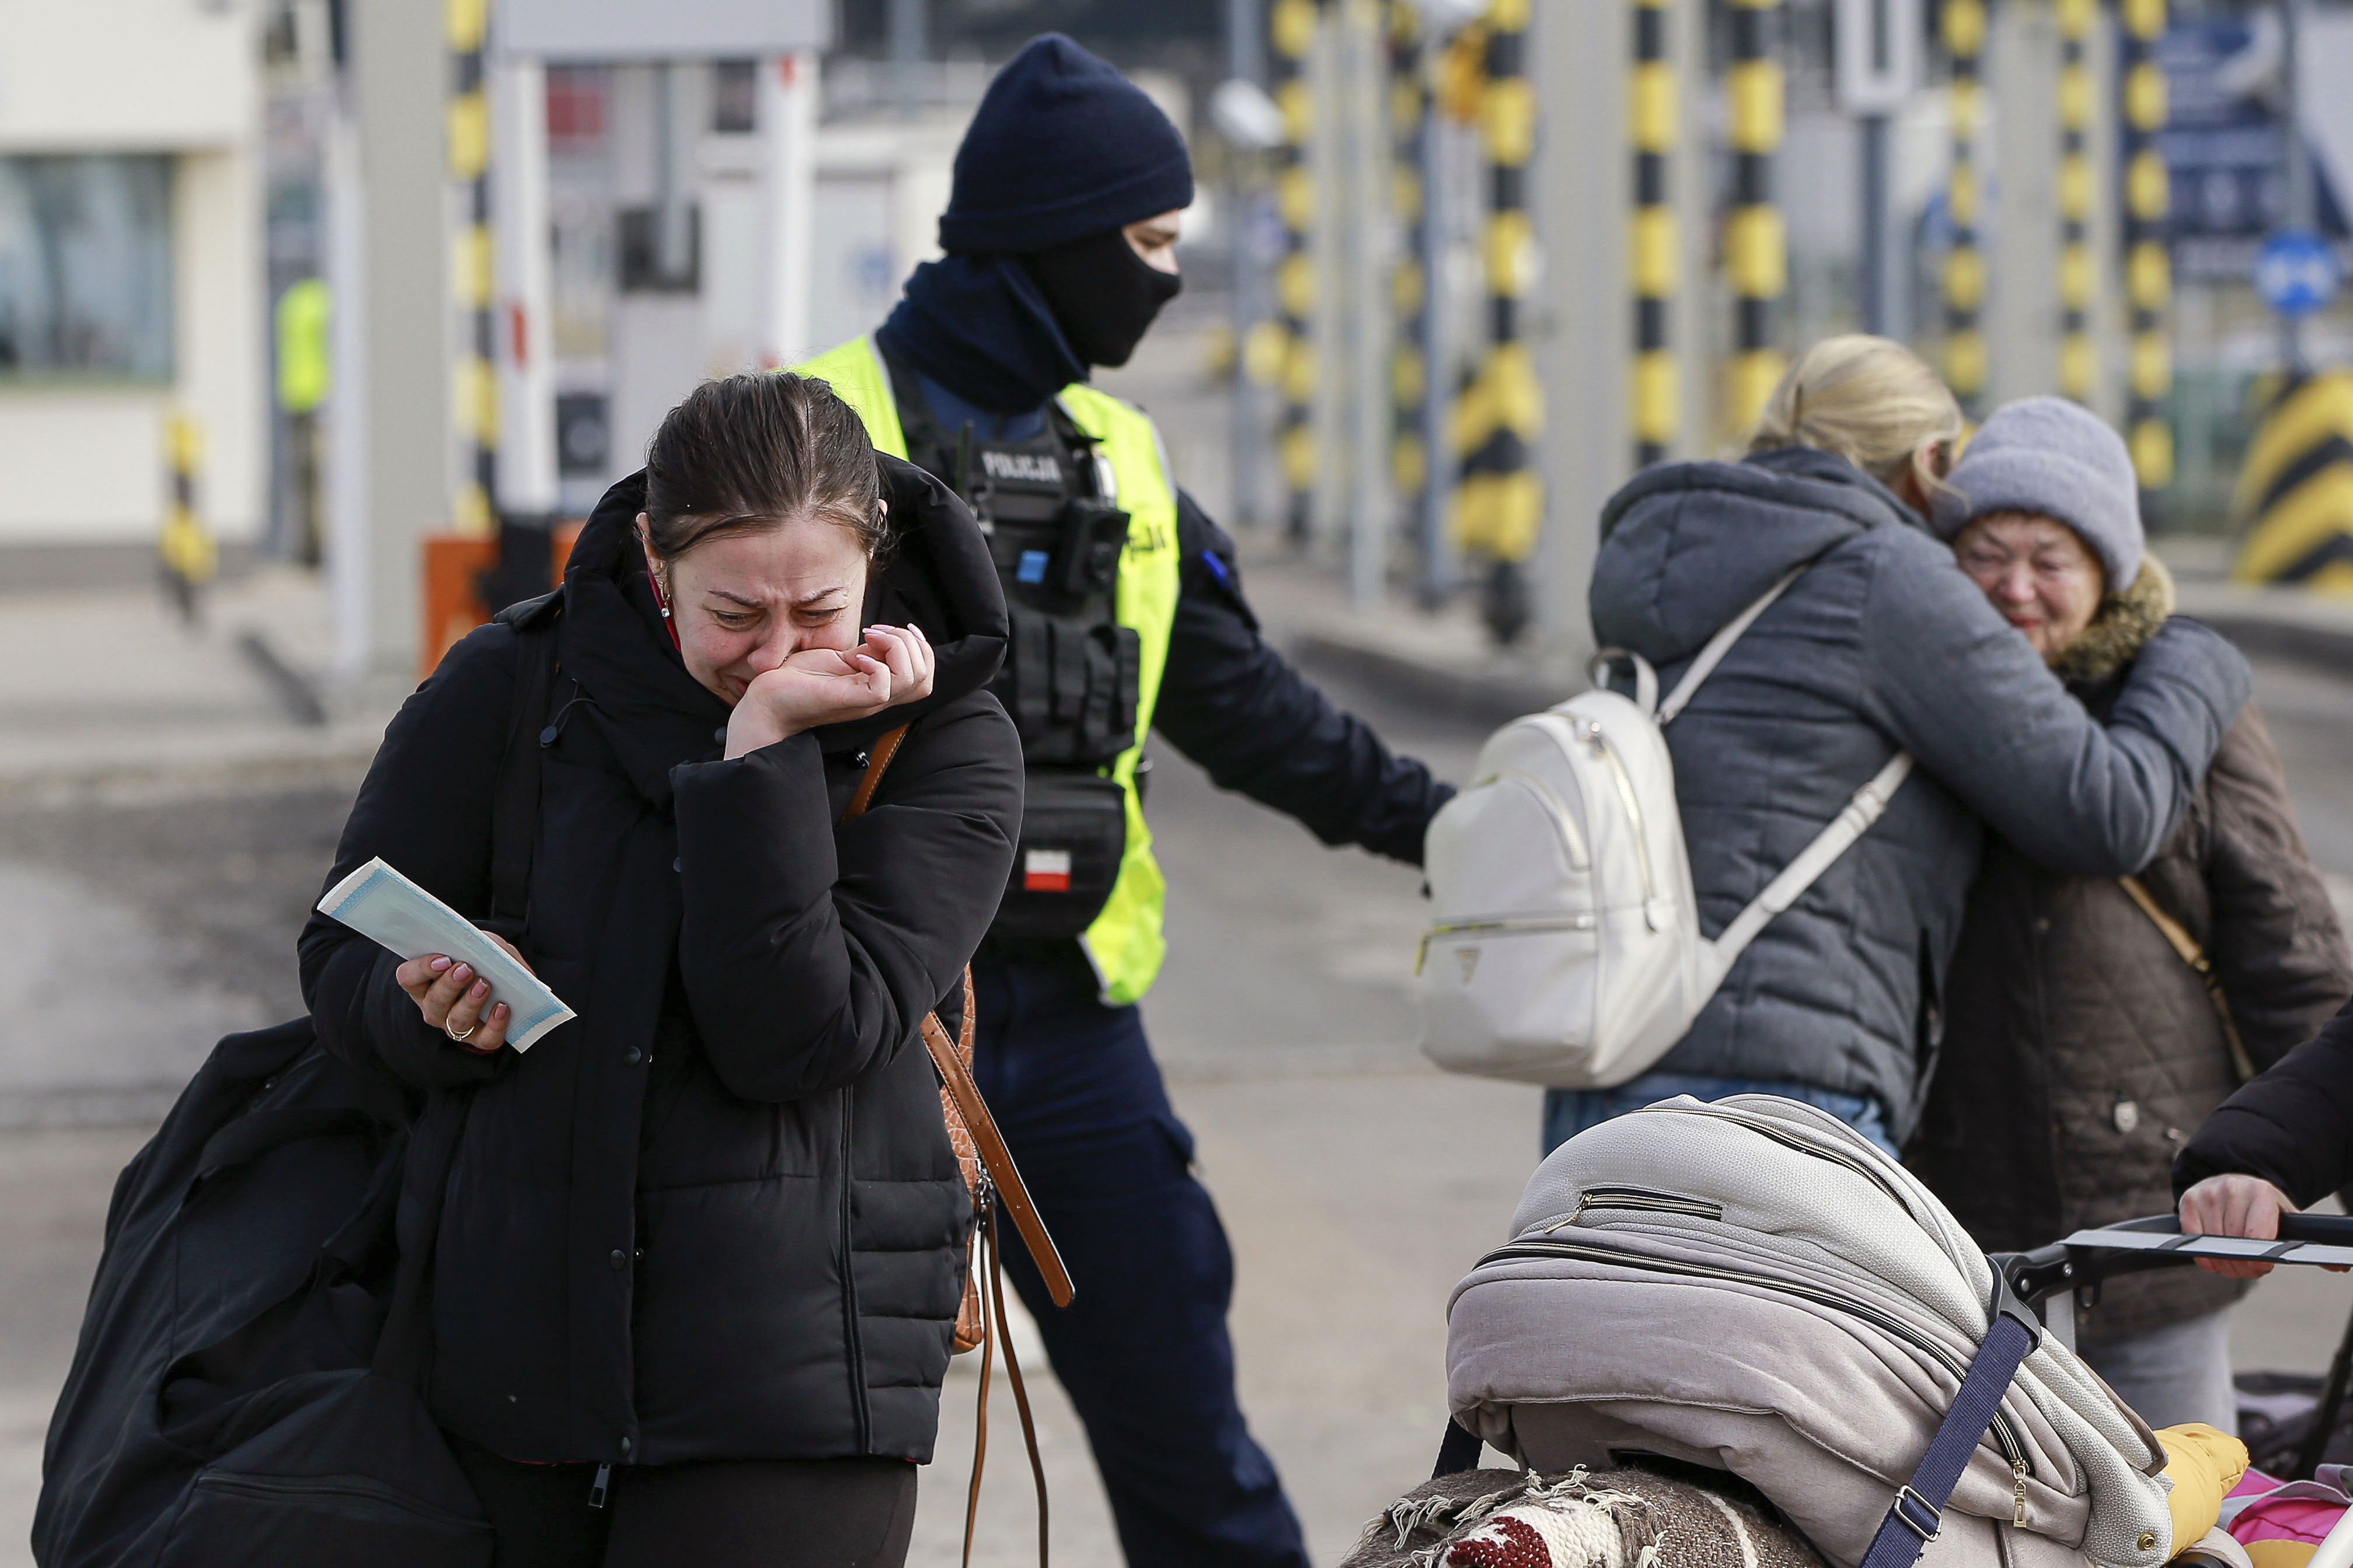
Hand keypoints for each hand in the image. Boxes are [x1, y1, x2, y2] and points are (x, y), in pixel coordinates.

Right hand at [396, 932, 532, 1053]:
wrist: (512, 985)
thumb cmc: (488, 962)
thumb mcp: (482, 946)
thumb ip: (477, 943)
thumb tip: (479, 946)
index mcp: (425, 984)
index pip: (408, 978)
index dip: (421, 969)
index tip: (443, 959)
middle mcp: (436, 1009)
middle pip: (433, 1001)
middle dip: (449, 985)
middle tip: (465, 969)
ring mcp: (457, 1026)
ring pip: (456, 1021)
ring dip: (470, 1003)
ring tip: (484, 985)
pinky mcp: (482, 1039)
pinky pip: (486, 1038)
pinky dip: (495, 1024)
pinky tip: (502, 1007)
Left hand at [725, 624, 934, 758]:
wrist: (767, 702)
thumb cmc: (798, 680)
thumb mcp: (840, 658)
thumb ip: (866, 652)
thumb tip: (884, 638)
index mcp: (878, 687)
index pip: (925, 676)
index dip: (921, 648)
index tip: (898, 628)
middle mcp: (877, 698)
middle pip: (924, 676)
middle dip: (909, 642)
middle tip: (876, 632)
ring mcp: (865, 702)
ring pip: (912, 678)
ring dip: (896, 647)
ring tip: (868, 638)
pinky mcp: (848, 701)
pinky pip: (883, 688)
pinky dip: (876, 665)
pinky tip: (856, 657)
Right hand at [2179, 1173, 2299, 1277]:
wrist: (2234, 1182)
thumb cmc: (2262, 1207)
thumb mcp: (2286, 1218)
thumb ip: (2309, 1244)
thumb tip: (2341, 1267)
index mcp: (2261, 1192)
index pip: (2257, 1236)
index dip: (2259, 1260)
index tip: (2263, 1268)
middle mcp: (2232, 1189)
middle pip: (2234, 1244)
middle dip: (2242, 1266)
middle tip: (2250, 1270)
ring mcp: (2208, 1194)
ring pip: (2213, 1245)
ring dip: (2224, 1264)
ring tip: (2234, 1263)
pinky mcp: (2188, 1201)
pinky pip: (2193, 1240)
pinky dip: (2203, 1256)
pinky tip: (2214, 1257)